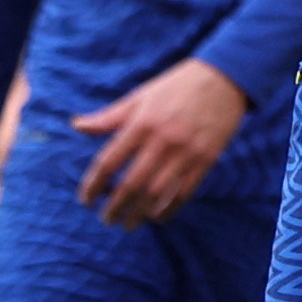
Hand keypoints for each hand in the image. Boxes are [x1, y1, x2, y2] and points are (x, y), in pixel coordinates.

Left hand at [71, 56, 251, 226]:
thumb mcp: (139, 96)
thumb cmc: (177, 86)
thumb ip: (108, 117)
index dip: (93, 184)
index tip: (86, 199)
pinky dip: (168, 209)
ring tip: (128, 223)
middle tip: (107, 219)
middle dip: (115, 207)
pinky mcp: (206, 160)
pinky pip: (184, 193)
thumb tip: (77, 126)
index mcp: (141, 122)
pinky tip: (156, 217)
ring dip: (139, 214)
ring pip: (157, 194)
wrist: (225, 78)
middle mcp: (162, 140)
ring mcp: (186, 152)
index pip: (109, 161)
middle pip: (132, 184)